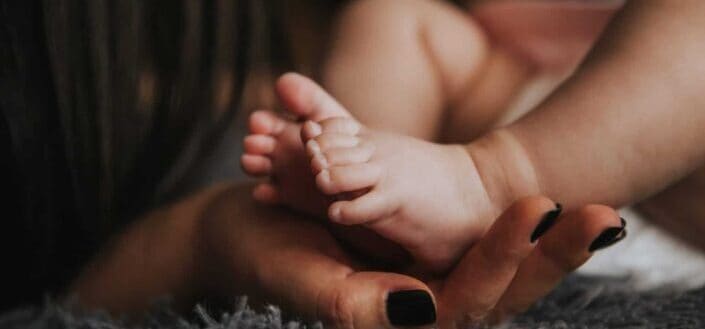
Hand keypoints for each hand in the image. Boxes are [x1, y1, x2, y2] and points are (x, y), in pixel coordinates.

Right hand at [202, 185, 625, 327]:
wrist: (252, 231)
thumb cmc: (268, 257)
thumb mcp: (304, 278)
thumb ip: (355, 305)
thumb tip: (424, 309)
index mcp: (398, 323)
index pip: (468, 301)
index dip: (505, 256)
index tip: (538, 208)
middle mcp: (423, 312)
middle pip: (502, 292)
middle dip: (553, 256)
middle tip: (604, 217)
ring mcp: (429, 287)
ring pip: (503, 273)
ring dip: (550, 245)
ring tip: (598, 214)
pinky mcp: (426, 260)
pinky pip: (481, 250)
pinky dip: (519, 233)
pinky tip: (553, 212)